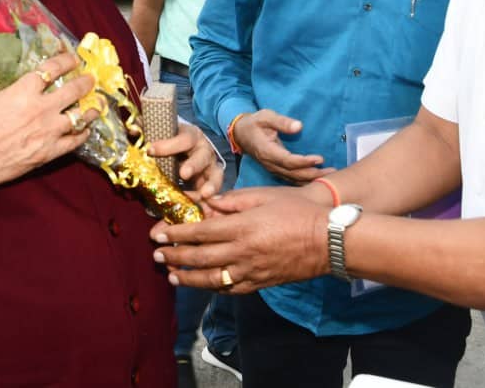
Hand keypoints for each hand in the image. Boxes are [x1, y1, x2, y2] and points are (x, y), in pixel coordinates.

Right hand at [0, 52, 96, 194]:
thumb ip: (6, 89)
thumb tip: (15, 83)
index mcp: (23, 91)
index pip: (52, 69)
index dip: (66, 60)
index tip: (73, 58)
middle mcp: (40, 109)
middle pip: (73, 90)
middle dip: (86, 81)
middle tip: (90, 78)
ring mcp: (47, 132)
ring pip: (80, 116)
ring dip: (90, 108)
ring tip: (96, 104)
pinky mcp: (48, 153)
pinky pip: (74, 142)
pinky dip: (82, 134)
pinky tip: (85, 129)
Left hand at [146, 121, 223, 200]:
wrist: (191, 149)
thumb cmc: (174, 143)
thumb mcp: (164, 135)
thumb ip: (147, 132)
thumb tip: (132, 130)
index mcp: (191, 136)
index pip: (183, 139)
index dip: (168, 145)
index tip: (150, 150)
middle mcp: (204, 150)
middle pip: (201, 156)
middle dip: (193, 165)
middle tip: (184, 174)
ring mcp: (211, 166)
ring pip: (215, 174)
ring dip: (210, 185)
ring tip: (204, 194)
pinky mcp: (214, 182)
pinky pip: (216, 190)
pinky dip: (213, 197)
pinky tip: (207, 204)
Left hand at [150, 188, 328, 293]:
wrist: (327, 240)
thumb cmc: (297, 210)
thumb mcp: (263, 196)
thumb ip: (232, 201)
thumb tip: (207, 203)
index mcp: (241, 227)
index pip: (200, 232)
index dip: (176, 234)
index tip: (159, 233)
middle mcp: (242, 252)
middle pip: (199, 257)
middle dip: (174, 257)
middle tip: (156, 255)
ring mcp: (251, 271)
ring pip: (211, 279)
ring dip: (188, 278)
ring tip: (172, 275)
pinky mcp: (260, 283)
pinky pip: (230, 289)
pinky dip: (213, 288)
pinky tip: (203, 284)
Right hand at [232, 109, 333, 182]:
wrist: (240, 133)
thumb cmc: (254, 123)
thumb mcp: (265, 116)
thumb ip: (281, 121)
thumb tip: (299, 126)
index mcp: (267, 151)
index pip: (288, 160)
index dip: (304, 161)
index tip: (320, 158)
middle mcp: (270, 163)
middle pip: (293, 173)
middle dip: (313, 173)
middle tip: (332, 171)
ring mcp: (273, 168)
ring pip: (293, 178)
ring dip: (311, 179)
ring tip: (329, 176)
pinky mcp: (276, 169)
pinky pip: (291, 178)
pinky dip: (304, 180)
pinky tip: (317, 180)